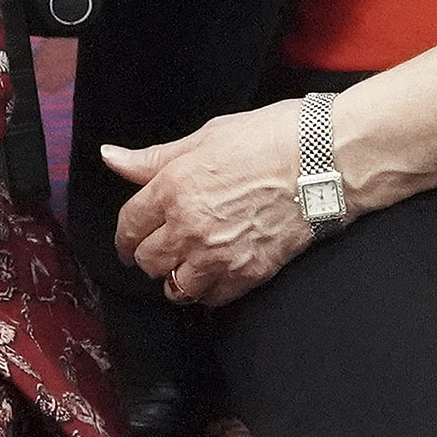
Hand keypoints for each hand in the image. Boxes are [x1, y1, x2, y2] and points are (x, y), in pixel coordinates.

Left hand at [105, 105, 319, 308]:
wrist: (324, 161)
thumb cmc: (271, 139)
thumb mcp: (205, 137)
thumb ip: (153, 158)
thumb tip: (112, 158)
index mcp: (173, 188)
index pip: (129, 226)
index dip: (125, 236)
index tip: (129, 241)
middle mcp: (189, 227)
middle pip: (148, 261)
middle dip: (149, 255)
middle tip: (159, 249)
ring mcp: (218, 255)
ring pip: (175, 287)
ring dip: (175, 278)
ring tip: (185, 265)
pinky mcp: (247, 273)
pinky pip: (211, 299)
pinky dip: (207, 291)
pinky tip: (214, 275)